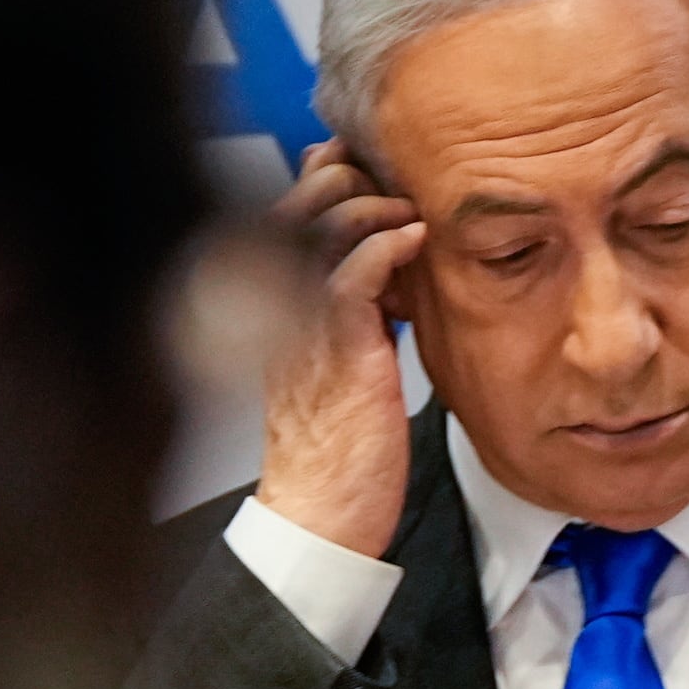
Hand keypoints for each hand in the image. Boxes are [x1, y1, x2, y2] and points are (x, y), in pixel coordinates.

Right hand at [251, 136, 423, 560]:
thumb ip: (353, 306)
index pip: (285, 214)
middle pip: (293, 206)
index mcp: (274, 308)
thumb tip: (384, 260)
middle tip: (392, 179)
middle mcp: (278, 309)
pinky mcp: (338, 353)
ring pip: (319, 230)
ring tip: (407, 211)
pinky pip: (352, 276)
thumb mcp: (341, 360)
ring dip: (369, 204)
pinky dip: (385, 246)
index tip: (367, 169)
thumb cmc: (335, 449)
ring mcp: (303, 327)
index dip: (322, 178)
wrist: (320, 518)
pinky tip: (414, 240)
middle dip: (342, 175)